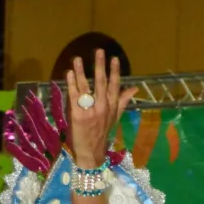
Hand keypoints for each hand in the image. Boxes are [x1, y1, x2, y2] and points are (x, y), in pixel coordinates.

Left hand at [64, 49, 129, 169]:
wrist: (91, 152)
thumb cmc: (101, 133)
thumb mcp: (115, 117)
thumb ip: (123, 101)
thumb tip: (135, 89)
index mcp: (112, 107)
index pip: (115, 86)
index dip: (115, 72)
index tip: (114, 58)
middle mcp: (103, 108)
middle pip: (101, 83)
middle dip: (100, 66)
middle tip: (99, 51)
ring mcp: (90, 111)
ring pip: (86, 87)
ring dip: (81, 71)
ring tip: (77, 58)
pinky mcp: (77, 115)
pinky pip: (74, 97)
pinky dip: (71, 84)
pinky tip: (69, 73)